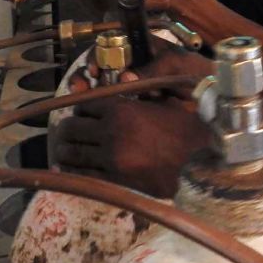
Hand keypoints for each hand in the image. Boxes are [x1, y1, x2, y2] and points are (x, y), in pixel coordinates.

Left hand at [54, 96, 209, 196]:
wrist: (199, 163)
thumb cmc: (184, 130)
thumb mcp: (162, 104)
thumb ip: (138, 96)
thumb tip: (121, 83)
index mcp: (121, 109)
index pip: (85, 104)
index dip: (82, 108)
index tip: (83, 114)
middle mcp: (111, 131)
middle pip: (73, 127)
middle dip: (68, 129)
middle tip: (66, 132)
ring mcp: (110, 157)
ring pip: (73, 151)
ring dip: (65, 150)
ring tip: (63, 151)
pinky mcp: (113, 180)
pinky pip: (82, 174)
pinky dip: (71, 171)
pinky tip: (67, 169)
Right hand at [67, 33, 212, 100]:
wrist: (215, 94)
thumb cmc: (199, 72)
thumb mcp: (177, 65)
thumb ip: (153, 67)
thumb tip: (125, 77)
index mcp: (143, 46)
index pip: (111, 44)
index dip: (98, 55)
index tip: (94, 70)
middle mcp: (133, 62)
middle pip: (100, 64)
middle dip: (85, 74)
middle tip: (80, 86)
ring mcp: (132, 83)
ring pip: (102, 84)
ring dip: (88, 90)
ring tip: (81, 100)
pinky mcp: (134, 102)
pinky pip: (113, 102)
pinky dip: (102, 107)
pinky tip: (96, 115)